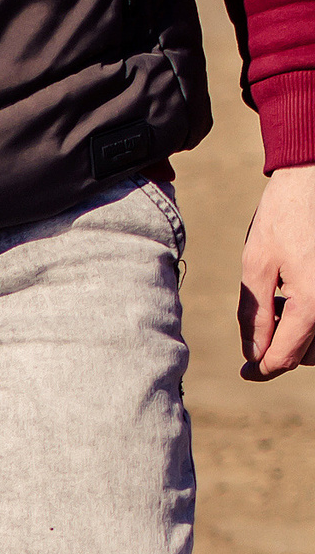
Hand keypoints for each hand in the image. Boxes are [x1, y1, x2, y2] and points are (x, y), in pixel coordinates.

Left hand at [239, 164, 314, 379]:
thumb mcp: (257, 267)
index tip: (246, 373)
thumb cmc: (283, 219)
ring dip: (302, 336)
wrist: (313, 180)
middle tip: (266, 318)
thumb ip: (255, 316)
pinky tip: (298, 294)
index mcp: (313, 303)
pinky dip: (314, 320)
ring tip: (282, 302)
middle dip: (283, 349)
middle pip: (309, 355)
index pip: (284, 358)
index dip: (261, 370)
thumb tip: (254, 355)